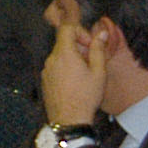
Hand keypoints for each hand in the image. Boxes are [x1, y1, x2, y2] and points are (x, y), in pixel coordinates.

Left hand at [40, 12, 113, 128]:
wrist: (69, 119)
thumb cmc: (85, 96)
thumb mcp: (98, 72)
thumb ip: (99, 49)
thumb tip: (102, 34)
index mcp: (64, 54)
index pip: (67, 29)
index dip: (81, 32)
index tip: (90, 44)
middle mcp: (51, 59)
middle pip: (64, 42)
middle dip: (79, 46)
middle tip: (92, 60)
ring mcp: (46, 69)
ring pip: (60, 55)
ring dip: (73, 57)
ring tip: (85, 73)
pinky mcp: (45, 79)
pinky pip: (55, 66)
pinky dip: (65, 67)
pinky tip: (75, 81)